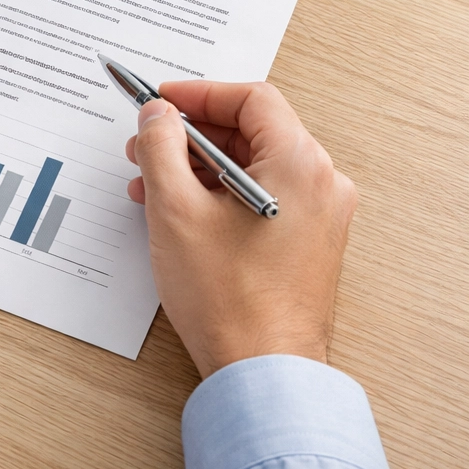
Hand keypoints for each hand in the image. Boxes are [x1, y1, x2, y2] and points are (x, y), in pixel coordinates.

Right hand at [126, 80, 356, 378]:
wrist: (263, 374)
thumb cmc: (231, 302)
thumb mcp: (175, 209)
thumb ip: (160, 146)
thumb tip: (157, 114)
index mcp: (299, 164)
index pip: (251, 99)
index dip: (200, 94)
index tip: (163, 100)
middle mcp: (320, 183)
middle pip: (250, 130)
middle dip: (190, 134)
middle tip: (148, 141)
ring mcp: (319, 214)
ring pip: (252, 164)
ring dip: (199, 165)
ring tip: (153, 181)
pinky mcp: (307, 239)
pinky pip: (261, 193)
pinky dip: (219, 192)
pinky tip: (180, 209)